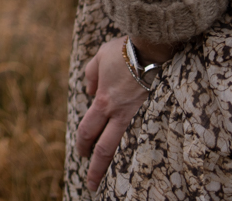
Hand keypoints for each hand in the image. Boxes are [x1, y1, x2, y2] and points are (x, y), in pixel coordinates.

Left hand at [76, 37, 145, 190]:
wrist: (151, 48)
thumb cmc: (123, 51)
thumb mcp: (99, 58)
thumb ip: (91, 76)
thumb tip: (90, 92)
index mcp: (103, 101)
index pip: (88, 131)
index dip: (82, 145)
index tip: (80, 156)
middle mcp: (118, 112)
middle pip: (104, 148)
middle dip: (96, 168)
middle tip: (91, 183)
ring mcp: (136, 114)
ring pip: (122, 146)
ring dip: (113, 165)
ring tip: (109, 179)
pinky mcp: (149, 112)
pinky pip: (138, 134)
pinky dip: (134, 148)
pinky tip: (133, 158)